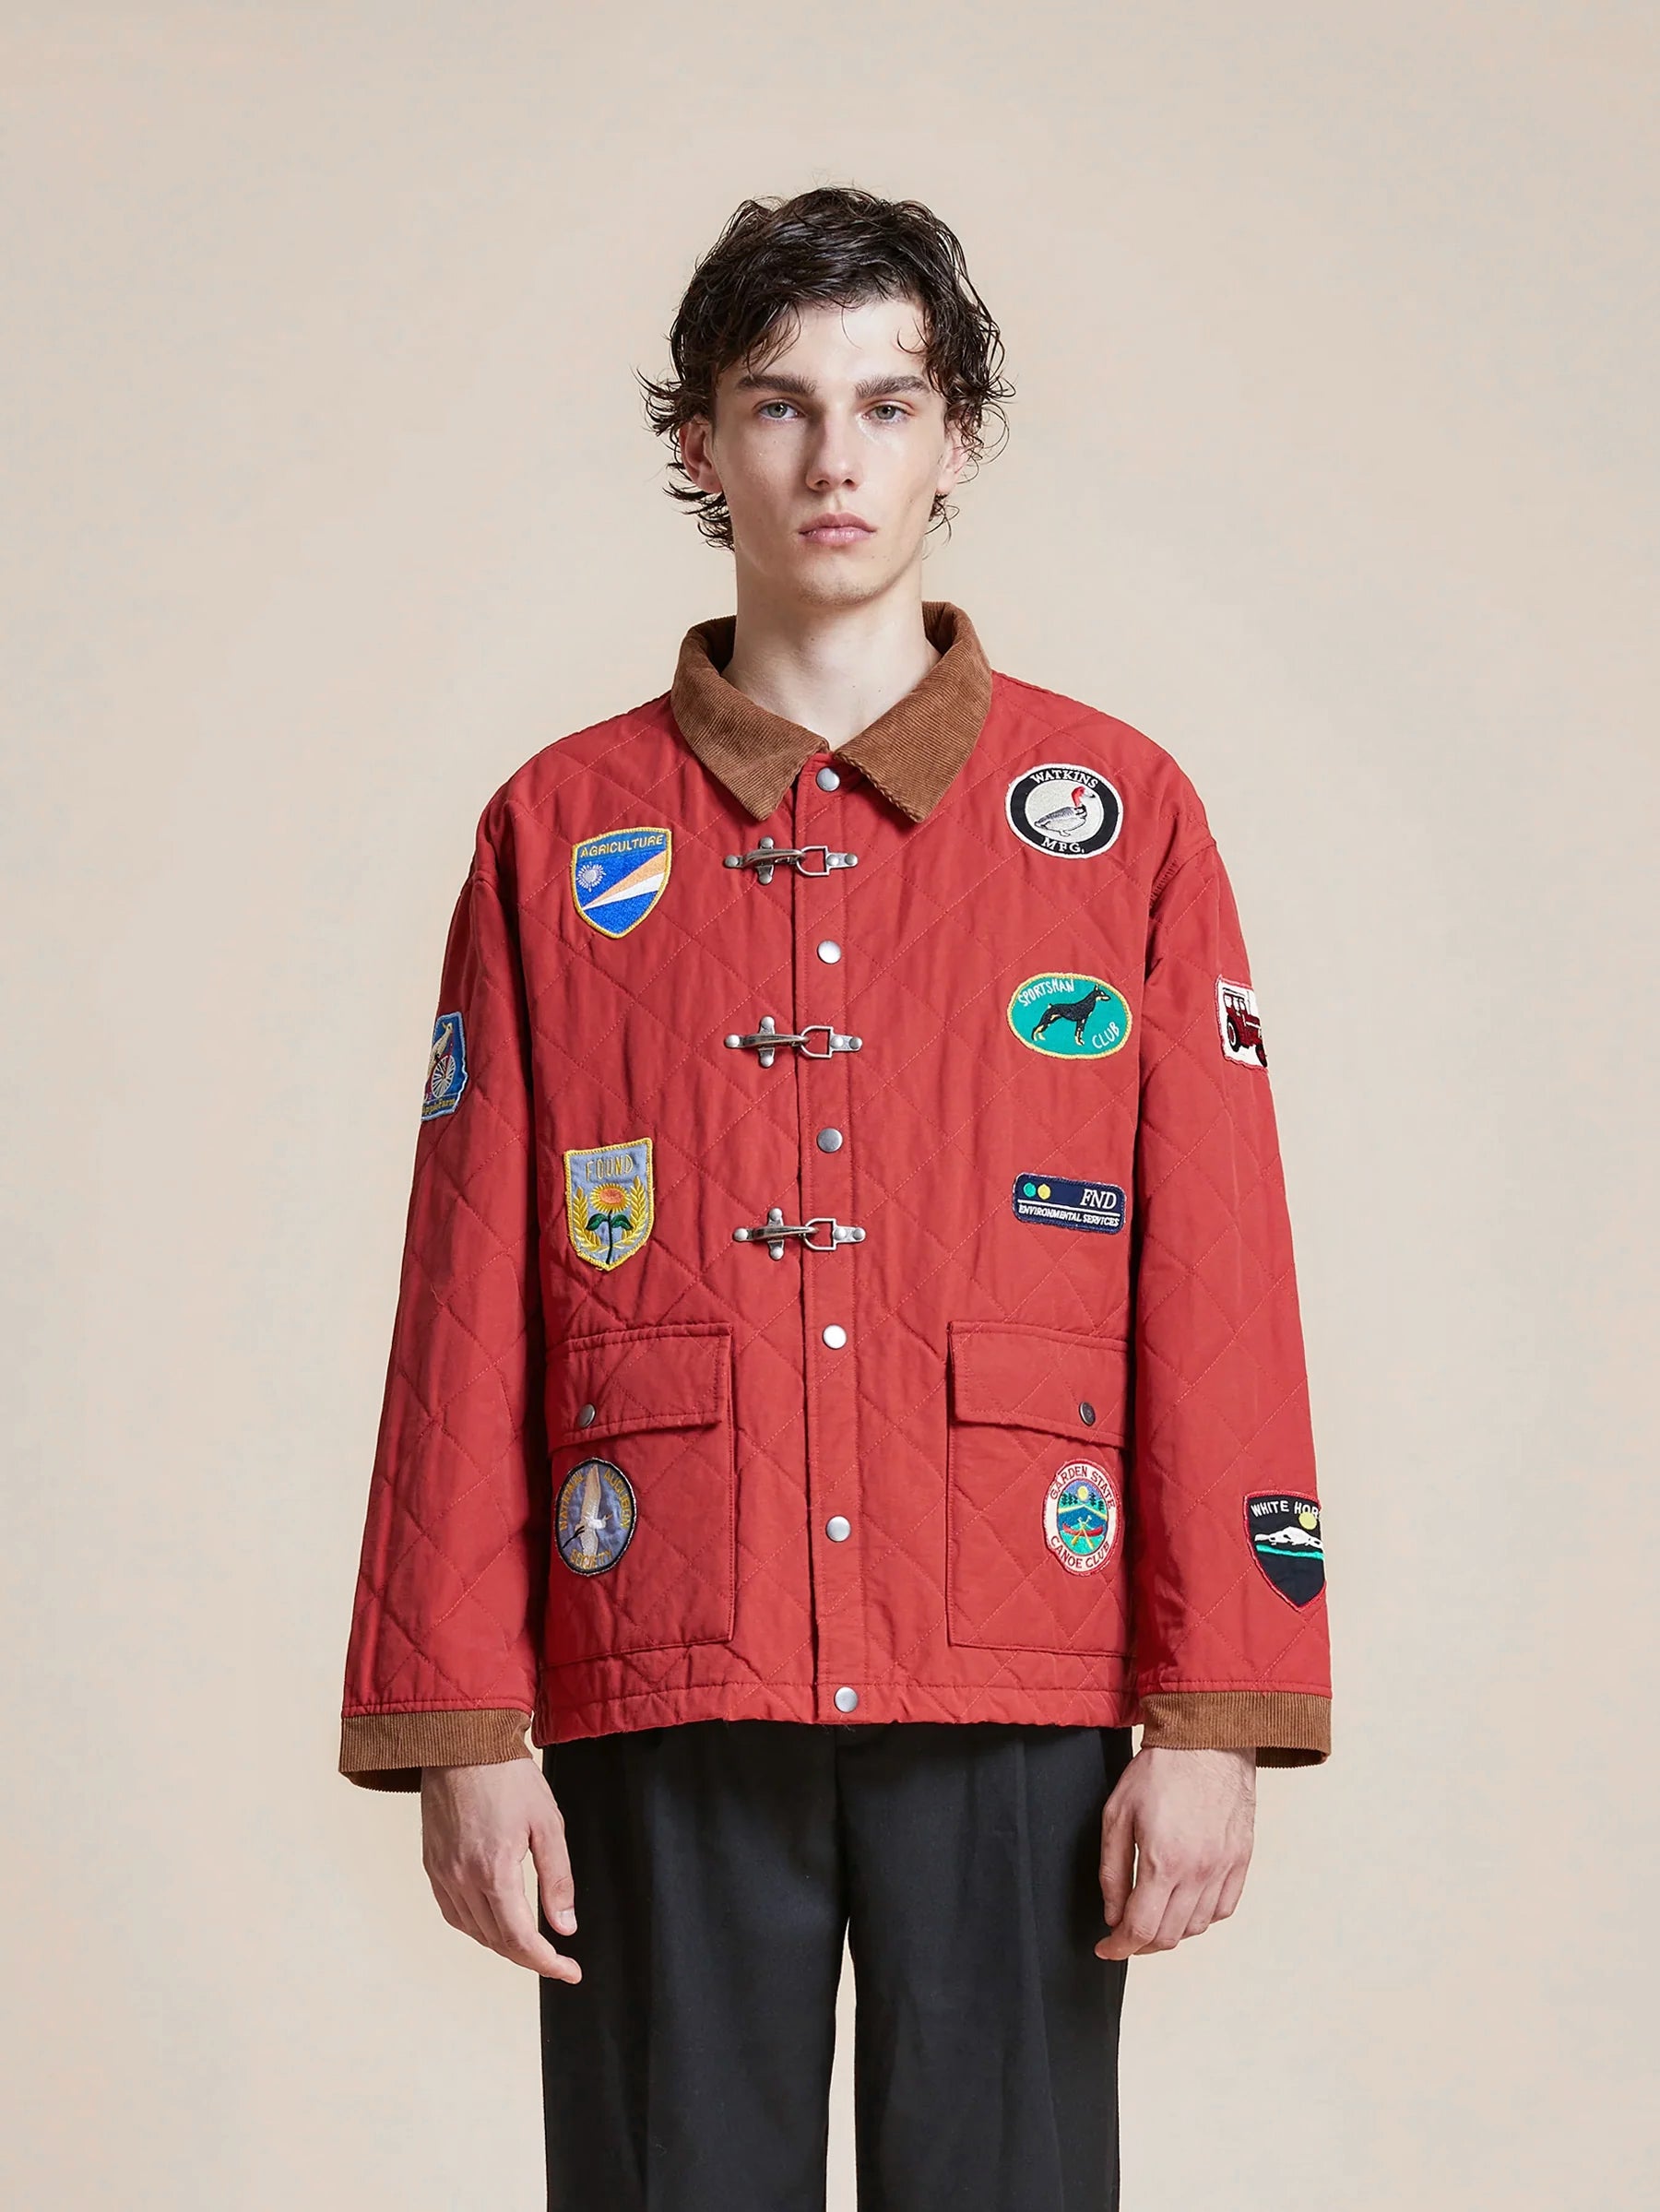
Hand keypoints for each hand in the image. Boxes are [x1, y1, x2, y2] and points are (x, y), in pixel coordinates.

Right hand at [420, 1758, 581, 1981]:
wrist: (462, 1741)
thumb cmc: (508, 1775)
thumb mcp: (547, 1822)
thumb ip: (557, 1878)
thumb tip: (566, 1926)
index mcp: (493, 1871)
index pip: (519, 1939)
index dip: (546, 1963)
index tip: (570, 1971)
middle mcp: (461, 1879)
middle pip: (496, 1941)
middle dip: (530, 1957)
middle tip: (559, 1961)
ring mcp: (441, 1873)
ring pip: (473, 1931)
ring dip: (503, 1945)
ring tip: (531, 1944)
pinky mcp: (431, 1864)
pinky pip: (453, 1912)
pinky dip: (476, 1927)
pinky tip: (494, 1921)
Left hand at [1095, 1745, 1255, 1959]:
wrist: (1206, 1739)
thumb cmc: (1159, 1770)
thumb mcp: (1117, 1814)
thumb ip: (1112, 1870)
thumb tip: (1113, 1914)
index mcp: (1163, 1862)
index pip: (1140, 1929)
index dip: (1119, 1947)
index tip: (1107, 1948)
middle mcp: (1198, 1872)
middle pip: (1169, 1936)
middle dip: (1141, 1944)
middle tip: (1124, 1932)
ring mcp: (1224, 1867)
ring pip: (1198, 1927)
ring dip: (1172, 1932)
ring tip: (1153, 1916)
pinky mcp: (1241, 1859)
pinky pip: (1224, 1909)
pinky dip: (1203, 1916)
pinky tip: (1186, 1903)